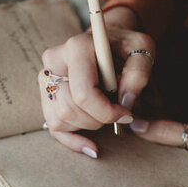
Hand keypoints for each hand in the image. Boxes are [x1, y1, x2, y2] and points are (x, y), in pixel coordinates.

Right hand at [39, 12, 155, 157]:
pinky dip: (73, 140)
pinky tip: (91, 146)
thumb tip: (125, 102)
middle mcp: (53, 61)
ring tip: (106, 112)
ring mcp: (46, 78)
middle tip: (118, 113)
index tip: (127, 113)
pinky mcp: (45, 94)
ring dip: (89, 125)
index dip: (107, 111)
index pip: (83, 94)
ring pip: (60, 119)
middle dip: (98, 120)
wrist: (105, 41)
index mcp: (76, 47)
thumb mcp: (142, 49)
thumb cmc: (124, 45)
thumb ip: (138, 73)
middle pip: (70, 109)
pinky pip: (53, 126)